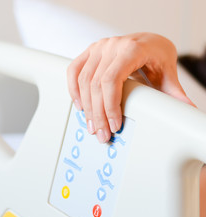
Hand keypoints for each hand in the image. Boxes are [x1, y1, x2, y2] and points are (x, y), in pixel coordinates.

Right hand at [67, 32, 194, 142]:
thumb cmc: (155, 53)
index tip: (114, 125)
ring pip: (83, 81)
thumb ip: (172, 91)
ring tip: (92, 126)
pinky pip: (73, 71)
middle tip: (102, 133)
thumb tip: (185, 108)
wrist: (146, 40)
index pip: (111, 80)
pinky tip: (80, 106)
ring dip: (86, 107)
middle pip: (95, 85)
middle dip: (98, 114)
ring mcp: (97, 48)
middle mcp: (110, 46)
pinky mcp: (88, 53)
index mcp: (130, 49)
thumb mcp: (166, 71)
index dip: (110, 105)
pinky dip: (73, 90)